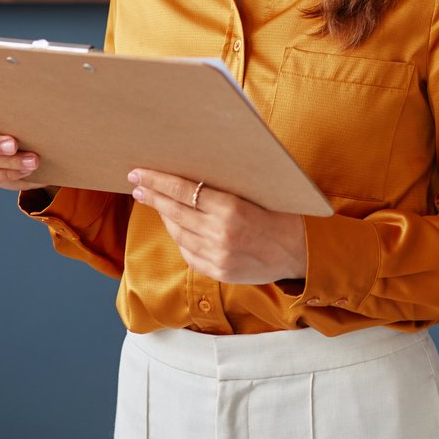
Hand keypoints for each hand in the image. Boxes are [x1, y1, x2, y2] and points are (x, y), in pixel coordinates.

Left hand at [129, 169, 306, 284]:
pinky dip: (179, 236)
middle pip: (175, 211)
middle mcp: (221, 234)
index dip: (158, 181)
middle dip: (152, 195)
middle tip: (137, 183)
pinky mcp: (218, 272)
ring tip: (152, 201)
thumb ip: (226, 184)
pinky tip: (174, 224)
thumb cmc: (283, 213)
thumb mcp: (259, 190)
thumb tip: (194, 166)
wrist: (302, 251)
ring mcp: (218, 256)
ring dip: (163, 215)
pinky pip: (188, 252)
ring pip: (178, 232)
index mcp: (232, 209)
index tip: (139, 173)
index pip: (183, 190)